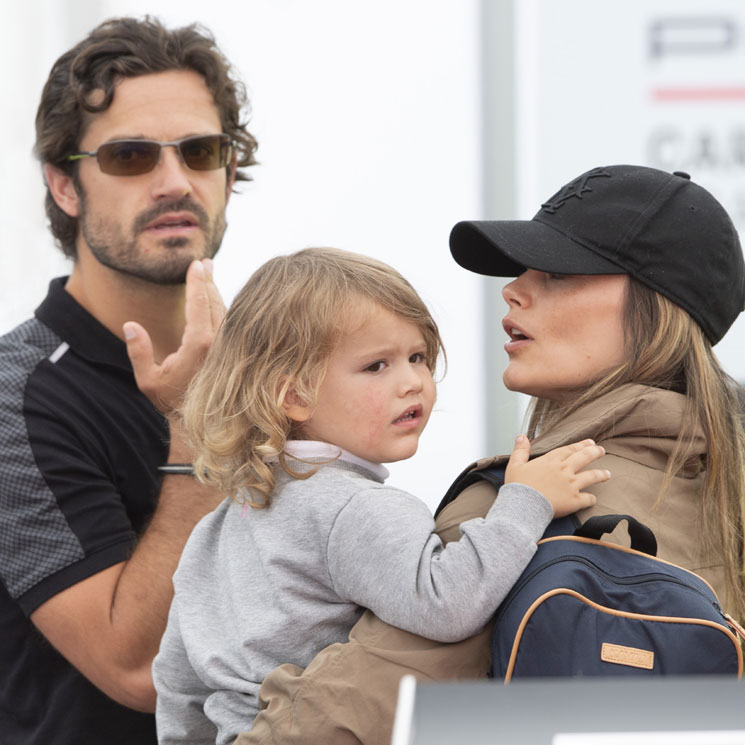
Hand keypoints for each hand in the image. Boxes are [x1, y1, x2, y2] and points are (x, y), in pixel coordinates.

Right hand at [123, 259, 224, 413]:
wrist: (201, 423)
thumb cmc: (172, 402)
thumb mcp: (148, 381)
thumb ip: (139, 352)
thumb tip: (130, 324)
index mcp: (200, 345)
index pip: (199, 304)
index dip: (197, 282)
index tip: (196, 264)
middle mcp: (219, 344)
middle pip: (216, 303)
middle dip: (209, 281)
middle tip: (204, 262)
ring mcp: (228, 348)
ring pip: (226, 312)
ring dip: (217, 292)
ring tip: (210, 274)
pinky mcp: (233, 353)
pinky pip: (230, 324)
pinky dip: (224, 308)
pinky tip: (217, 300)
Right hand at [505, 435, 609, 516]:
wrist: (523, 505)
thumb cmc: (518, 485)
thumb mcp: (515, 464)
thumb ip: (520, 450)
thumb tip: (521, 436)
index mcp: (551, 460)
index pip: (569, 449)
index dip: (580, 445)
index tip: (590, 442)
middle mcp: (564, 470)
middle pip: (584, 458)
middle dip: (595, 453)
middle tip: (602, 450)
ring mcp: (571, 485)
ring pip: (591, 476)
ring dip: (601, 474)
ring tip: (607, 474)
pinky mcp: (574, 500)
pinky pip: (588, 498)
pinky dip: (591, 499)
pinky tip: (593, 499)